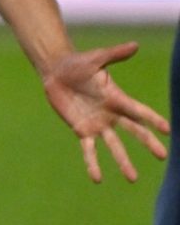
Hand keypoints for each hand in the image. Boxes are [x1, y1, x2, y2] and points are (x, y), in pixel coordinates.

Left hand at [38, 40, 169, 181]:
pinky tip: (98, 178)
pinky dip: (93, 163)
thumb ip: (115, 54)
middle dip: (148, 143)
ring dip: (123, 162)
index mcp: (117, 98)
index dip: (153, 119)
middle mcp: (111, 114)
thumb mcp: (97, 58)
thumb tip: (134, 45)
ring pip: (114, 146)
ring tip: (132, 178)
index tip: (168, 130)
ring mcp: (98, 124)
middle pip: (134, 131)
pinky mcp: (82, 130)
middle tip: (163, 156)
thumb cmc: (78, 64)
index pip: (139, 111)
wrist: (57, 72)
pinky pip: (89, 149)